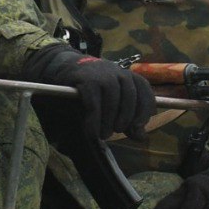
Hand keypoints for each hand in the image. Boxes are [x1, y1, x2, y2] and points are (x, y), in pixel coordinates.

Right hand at [23, 46, 154, 140]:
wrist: (64, 71)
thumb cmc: (92, 91)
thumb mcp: (112, 106)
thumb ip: (128, 121)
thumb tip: (142, 137)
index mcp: (128, 76)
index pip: (144, 91)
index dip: (144, 110)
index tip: (138, 127)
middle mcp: (118, 72)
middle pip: (130, 97)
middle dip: (126, 118)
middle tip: (117, 131)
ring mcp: (102, 74)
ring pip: (112, 100)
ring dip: (109, 121)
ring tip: (104, 135)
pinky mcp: (85, 79)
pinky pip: (94, 103)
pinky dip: (94, 120)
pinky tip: (91, 131)